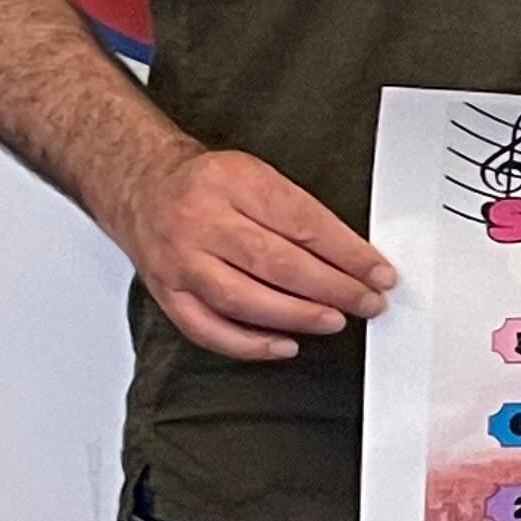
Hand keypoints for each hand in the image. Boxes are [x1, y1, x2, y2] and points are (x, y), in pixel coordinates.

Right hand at [114, 144, 394, 361]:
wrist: (141, 186)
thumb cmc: (208, 185)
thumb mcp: (256, 175)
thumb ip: (300, 212)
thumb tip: (353, 258)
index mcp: (233, 183)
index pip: (302, 223)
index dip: (348, 254)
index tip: (379, 273)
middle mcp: (202, 221)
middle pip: (276, 263)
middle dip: (332, 288)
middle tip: (367, 301)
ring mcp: (180, 260)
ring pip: (243, 299)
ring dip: (297, 316)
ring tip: (334, 320)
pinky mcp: (167, 292)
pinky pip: (208, 328)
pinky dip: (250, 344)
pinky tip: (284, 345)